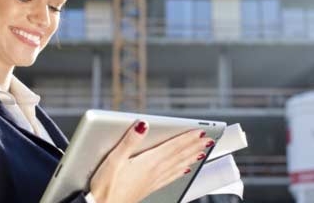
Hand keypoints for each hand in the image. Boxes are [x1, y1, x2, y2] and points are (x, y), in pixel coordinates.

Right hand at [89, 120, 213, 202]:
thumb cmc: (105, 187)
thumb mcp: (114, 159)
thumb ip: (130, 140)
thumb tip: (143, 124)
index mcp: (148, 162)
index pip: (173, 147)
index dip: (187, 137)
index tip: (201, 131)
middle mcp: (154, 171)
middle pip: (178, 156)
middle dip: (194, 146)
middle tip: (208, 139)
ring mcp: (152, 181)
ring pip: (177, 166)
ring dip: (190, 158)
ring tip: (201, 151)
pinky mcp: (148, 188)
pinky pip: (170, 178)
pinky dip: (179, 172)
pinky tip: (184, 171)